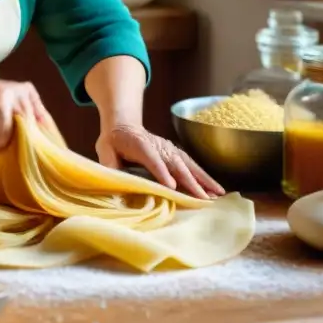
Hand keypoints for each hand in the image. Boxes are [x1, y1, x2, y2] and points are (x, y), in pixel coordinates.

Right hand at [0, 70, 48, 154]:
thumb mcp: (10, 97)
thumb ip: (27, 111)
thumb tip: (48, 134)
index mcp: (25, 92)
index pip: (39, 120)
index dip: (39, 138)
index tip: (39, 152)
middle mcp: (15, 94)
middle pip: (23, 131)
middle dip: (13, 144)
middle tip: (4, 149)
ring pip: (3, 136)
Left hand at [96, 123, 224, 198]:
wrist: (123, 124)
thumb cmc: (113, 140)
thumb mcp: (104, 149)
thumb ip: (109, 163)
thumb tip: (113, 180)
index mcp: (140, 145)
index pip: (152, 159)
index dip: (162, 172)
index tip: (171, 186)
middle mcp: (159, 146)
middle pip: (176, 164)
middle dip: (190, 181)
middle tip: (203, 198)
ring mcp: (169, 149)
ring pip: (188, 164)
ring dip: (203, 179)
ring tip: (217, 193)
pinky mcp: (174, 153)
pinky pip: (191, 165)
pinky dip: (203, 176)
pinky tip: (213, 188)